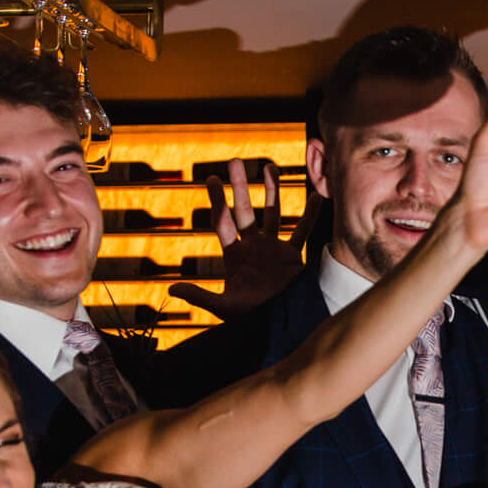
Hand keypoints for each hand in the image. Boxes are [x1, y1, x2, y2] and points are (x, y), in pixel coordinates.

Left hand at [171, 160, 320, 317]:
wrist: (278, 325)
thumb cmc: (249, 318)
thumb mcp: (222, 308)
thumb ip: (199, 296)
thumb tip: (171, 290)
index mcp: (234, 255)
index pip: (223, 222)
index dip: (218, 201)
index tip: (211, 179)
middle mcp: (252, 247)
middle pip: (245, 210)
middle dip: (240, 187)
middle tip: (234, 162)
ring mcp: (273, 249)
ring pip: (272, 213)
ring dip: (271, 190)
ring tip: (269, 166)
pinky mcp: (292, 256)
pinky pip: (302, 231)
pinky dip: (309, 214)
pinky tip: (316, 196)